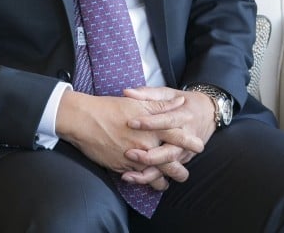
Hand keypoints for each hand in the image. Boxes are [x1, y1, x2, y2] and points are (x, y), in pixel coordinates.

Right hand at [55, 90, 189, 183]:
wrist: (85, 120)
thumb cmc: (110, 107)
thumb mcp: (138, 101)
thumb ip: (161, 104)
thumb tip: (180, 102)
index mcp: (152, 126)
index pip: (178, 136)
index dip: (190, 142)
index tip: (199, 146)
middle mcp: (146, 144)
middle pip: (171, 161)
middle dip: (180, 170)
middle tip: (185, 173)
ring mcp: (135, 157)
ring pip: (156, 174)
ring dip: (164, 180)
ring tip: (168, 182)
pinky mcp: (122, 167)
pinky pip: (139, 178)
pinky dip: (146, 181)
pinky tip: (149, 181)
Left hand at [119, 86, 217, 185]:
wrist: (209, 113)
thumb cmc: (184, 101)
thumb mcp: (169, 93)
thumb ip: (148, 94)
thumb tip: (127, 92)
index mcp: (183, 116)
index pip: (166, 121)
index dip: (149, 122)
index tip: (130, 122)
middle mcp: (187, 137)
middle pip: (170, 151)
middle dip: (150, 156)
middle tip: (129, 153)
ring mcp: (185, 152)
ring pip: (169, 167)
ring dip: (149, 174)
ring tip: (128, 175)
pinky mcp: (182, 161)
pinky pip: (168, 173)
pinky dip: (152, 179)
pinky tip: (135, 179)